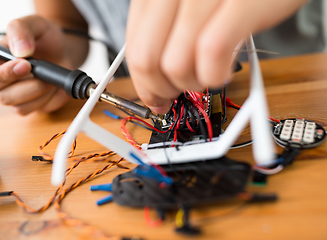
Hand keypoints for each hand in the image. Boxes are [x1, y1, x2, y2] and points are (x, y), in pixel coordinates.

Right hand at [0, 15, 85, 114]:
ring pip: (21, 107)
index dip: (2, 76)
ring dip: (40, 90)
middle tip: (42, 72)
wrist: (64, 51)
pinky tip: (52, 84)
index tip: (25, 65)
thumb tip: (21, 51)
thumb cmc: (43, 38)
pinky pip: (38, 109)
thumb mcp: (34, 23)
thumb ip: (21, 29)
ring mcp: (17, 98)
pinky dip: (49, 97)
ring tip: (49, 74)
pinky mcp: (33, 105)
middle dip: (27, 86)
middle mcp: (0, 84)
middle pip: (2, 98)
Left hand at [126, 0, 306, 113]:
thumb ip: (166, 35)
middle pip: (147, 60)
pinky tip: (223, 70)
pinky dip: (214, 75)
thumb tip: (153, 80)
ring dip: (191, 84)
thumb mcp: (188, 4)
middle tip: (177, 93)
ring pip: (175, 64)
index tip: (154, 97)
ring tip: (207, 75)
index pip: (133, 48)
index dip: (143, 82)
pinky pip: (212, 53)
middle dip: (161, 90)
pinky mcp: (240, 3)